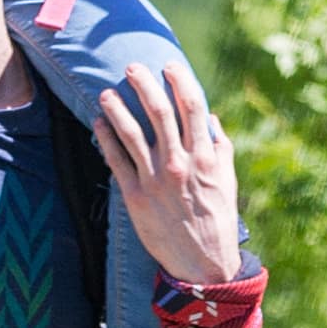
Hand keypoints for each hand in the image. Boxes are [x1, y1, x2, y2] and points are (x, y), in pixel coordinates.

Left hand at [95, 63, 244, 288]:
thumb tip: (210, 118)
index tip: (169, 65)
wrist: (202, 262)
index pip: (191, 106)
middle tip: (131, 67)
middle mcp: (179, 163)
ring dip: (117, 108)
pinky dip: (106, 139)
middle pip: (159, 112)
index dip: (179, 81)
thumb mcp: (227, 180)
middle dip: (144, 84)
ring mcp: (155, 179)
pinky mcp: (135, 197)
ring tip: (107, 92)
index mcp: (205, 155)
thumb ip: (220, 146)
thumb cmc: (217, 218)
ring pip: (131, 133)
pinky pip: (117, 161)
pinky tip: (100, 124)